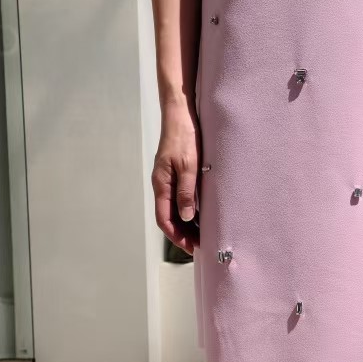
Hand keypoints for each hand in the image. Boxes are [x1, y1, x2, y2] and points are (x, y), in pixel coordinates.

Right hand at [153, 103, 200, 251]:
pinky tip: (200, 213)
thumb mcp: (189, 166)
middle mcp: (162, 184)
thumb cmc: (184, 136)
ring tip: (201, 234)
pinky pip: (178, 197)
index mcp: (161, 184)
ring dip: (185, 223)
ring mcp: (167, 179)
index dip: (177, 236)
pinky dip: (187, 209)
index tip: (191, 247)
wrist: (180, 114)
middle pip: (168, 217)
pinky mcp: (174, 172)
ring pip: (173, 208)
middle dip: (182, 233)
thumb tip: (187, 217)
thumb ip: (187, 192)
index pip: (165, 219)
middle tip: (199, 245)